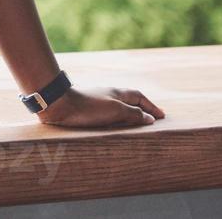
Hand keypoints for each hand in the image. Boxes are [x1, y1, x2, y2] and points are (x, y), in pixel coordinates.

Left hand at [35, 85, 165, 127]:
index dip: (151, 107)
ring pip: (118, 108)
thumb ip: (133, 114)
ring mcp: (98, 101)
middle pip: (130, 101)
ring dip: (129, 115)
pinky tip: (114, 127)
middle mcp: (108, 95)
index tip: (162, 116)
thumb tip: (149, 119)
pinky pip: (108, 114)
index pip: (140, 97)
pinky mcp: (87, 110)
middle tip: (152, 120)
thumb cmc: (88, 107)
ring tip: (136, 126)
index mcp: (118, 93)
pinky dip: (116, 120)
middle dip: (141, 110)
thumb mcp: (116, 110)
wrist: (59, 104)